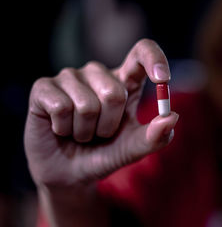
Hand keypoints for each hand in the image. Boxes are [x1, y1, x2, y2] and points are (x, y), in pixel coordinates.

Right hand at [24, 39, 178, 188]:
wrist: (72, 174)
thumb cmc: (106, 154)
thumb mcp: (133, 149)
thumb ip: (154, 136)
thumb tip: (172, 117)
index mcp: (125, 81)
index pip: (142, 52)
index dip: (154, 59)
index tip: (163, 78)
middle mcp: (98, 73)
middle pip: (114, 92)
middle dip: (109, 126)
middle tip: (99, 134)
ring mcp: (70, 77)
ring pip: (87, 104)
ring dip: (86, 131)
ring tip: (80, 133)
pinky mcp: (43, 88)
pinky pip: (62, 108)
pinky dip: (64, 129)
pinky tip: (60, 129)